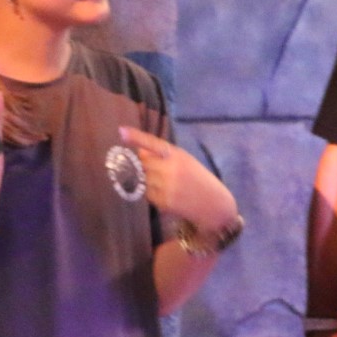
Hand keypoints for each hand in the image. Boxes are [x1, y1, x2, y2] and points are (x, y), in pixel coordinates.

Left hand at [118, 127, 237, 232]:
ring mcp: (166, 186)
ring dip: (148, 180)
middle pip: (143, 163)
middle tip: (158, 171)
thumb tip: (140, 153)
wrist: (215, 206)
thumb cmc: (200, 180)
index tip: (121, 131)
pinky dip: (152, 193)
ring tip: (166, 184)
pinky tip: (167, 195)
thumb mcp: (187, 162)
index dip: (136, 137)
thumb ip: (165, 156)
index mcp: (179, 155)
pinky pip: (147, 194)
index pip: (153, 143)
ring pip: (143, 179)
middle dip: (144, 166)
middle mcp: (171, 169)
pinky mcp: (164, 202)